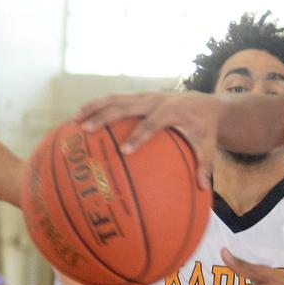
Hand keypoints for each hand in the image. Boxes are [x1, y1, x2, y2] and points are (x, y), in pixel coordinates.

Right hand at [76, 91, 220, 187]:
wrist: (204, 103)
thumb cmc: (204, 128)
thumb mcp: (208, 145)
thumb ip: (205, 164)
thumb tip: (203, 187)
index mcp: (171, 112)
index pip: (151, 124)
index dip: (138, 136)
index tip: (124, 151)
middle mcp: (155, 101)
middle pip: (126, 106)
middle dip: (105, 117)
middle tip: (86, 129)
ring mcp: (146, 97)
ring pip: (116, 98)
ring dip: (94, 107)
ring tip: (75, 120)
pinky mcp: (140, 97)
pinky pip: (116, 100)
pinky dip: (98, 106)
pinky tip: (81, 117)